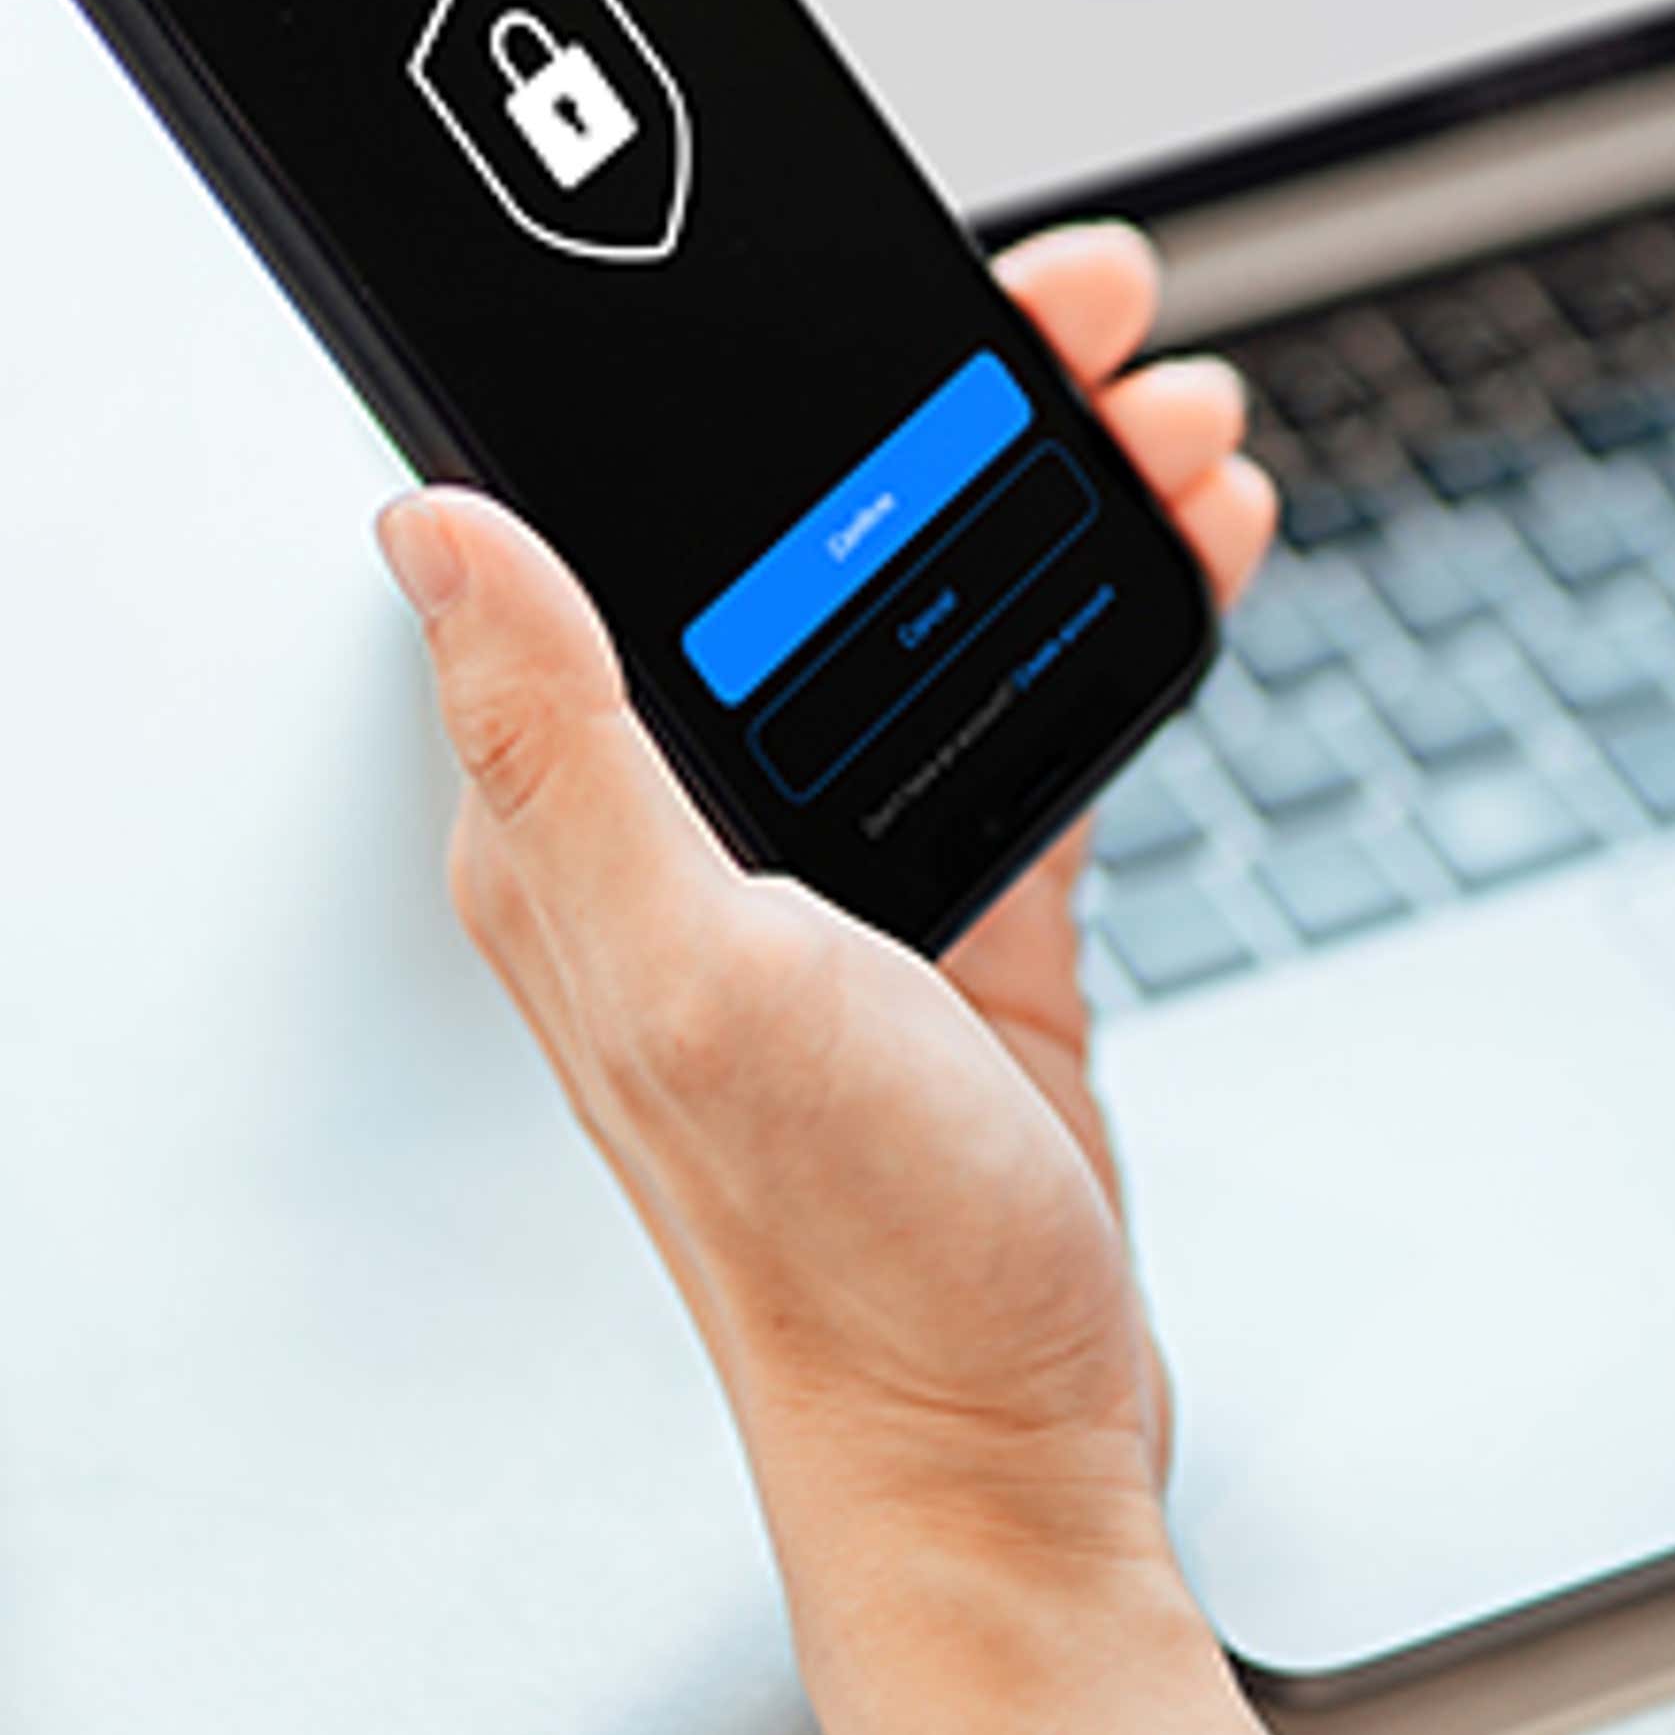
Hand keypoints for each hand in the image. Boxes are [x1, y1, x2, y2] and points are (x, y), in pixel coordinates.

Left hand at [377, 226, 1272, 1587]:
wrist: (1005, 1444)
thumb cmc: (847, 1257)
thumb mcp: (695, 977)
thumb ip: (560, 747)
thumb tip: (428, 525)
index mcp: (590, 822)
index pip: (672, 523)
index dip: (805, 381)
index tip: (934, 290)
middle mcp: (705, 825)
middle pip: (842, 534)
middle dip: (981, 397)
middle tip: (1100, 315)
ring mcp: (846, 865)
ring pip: (955, 600)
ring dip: (1070, 490)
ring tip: (1178, 424)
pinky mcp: (967, 910)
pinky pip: (1038, 702)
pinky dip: (1114, 609)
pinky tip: (1187, 553)